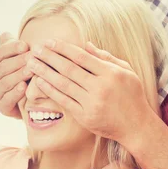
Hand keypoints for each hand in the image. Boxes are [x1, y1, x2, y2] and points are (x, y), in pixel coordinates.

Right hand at [0, 32, 33, 118]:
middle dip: (18, 61)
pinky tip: (24, 86)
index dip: (11, 49)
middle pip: (2, 68)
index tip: (25, 45)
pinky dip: (16, 92)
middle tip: (32, 57)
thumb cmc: (20, 73)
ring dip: (18, 75)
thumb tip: (6, 35)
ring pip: (5, 82)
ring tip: (31, 70)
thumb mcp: (16, 58)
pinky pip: (7, 98)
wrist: (23, 100)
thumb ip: (11, 46)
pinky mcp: (1, 106)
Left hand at [26, 39, 157, 145]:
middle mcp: (100, 87)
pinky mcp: (85, 117)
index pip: (81, 57)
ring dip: (44, 72)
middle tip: (35, 49)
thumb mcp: (126, 72)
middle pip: (69, 69)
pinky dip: (50, 90)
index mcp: (111, 73)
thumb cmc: (132, 96)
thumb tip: (85, 45)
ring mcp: (92, 103)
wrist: (136, 126)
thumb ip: (106, 57)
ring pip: (63, 84)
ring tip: (31, 63)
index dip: (63, 48)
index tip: (49, 42)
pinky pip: (64, 100)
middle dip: (49, 57)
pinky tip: (40, 82)